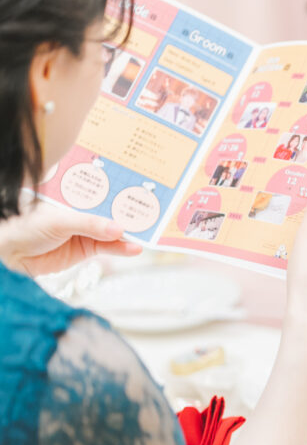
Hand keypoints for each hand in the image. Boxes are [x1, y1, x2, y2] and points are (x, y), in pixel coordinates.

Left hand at [0, 203, 141, 276]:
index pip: (104, 192)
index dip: (122, 192)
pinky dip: (123, 249)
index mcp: (77, 196)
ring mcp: (87, 231)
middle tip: (154, 214)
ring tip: (147, 234)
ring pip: (114, 232)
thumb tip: (118, 229)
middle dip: (131, 213)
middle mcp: (84, 212)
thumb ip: (90, 225)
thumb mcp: (59, 221)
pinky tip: (135, 248)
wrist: (9, 252)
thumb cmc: (26, 225)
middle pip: (113, 212)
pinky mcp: (87, 250)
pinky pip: (109, 248)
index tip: (143, 193)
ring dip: (130, 234)